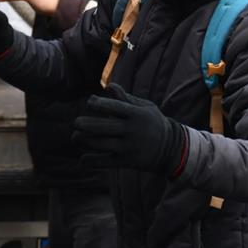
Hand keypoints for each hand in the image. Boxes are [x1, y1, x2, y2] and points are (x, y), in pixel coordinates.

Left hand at [72, 84, 186, 174]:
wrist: (172, 148)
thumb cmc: (152, 122)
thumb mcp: (144, 107)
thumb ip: (124, 97)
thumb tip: (107, 86)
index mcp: (135, 114)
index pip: (113, 107)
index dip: (97, 104)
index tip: (89, 104)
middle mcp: (132, 130)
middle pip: (103, 126)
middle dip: (85, 124)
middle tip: (75, 123)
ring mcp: (129, 147)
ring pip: (101, 144)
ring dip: (84, 140)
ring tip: (75, 136)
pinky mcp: (127, 161)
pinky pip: (106, 162)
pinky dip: (92, 161)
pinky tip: (83, 158)